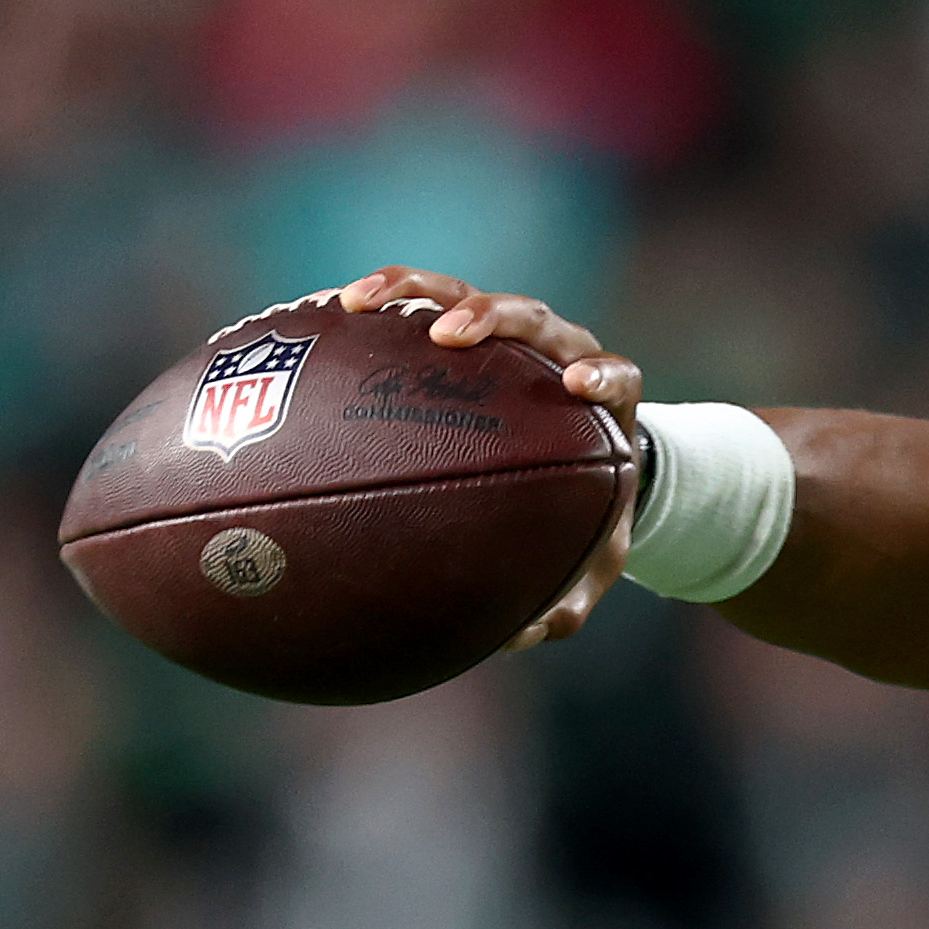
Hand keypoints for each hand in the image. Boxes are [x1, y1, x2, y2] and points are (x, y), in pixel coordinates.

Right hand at [333, 265, 643, 649]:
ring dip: (415, 291)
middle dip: (492, 317)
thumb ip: (566, 598)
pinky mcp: (457, 329)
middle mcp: (556, 355)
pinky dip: (371, 307)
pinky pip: (411, 307)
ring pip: (462, 294)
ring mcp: (506, 337)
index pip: (614, 373)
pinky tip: (314, 317)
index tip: (577, 385)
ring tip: (358, 302)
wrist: (580, 468)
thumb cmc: (586, 518)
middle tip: (449, 335)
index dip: (602, 373)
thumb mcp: (586, 563)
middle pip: (532, 317)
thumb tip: (519, 636)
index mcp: (604, 404)